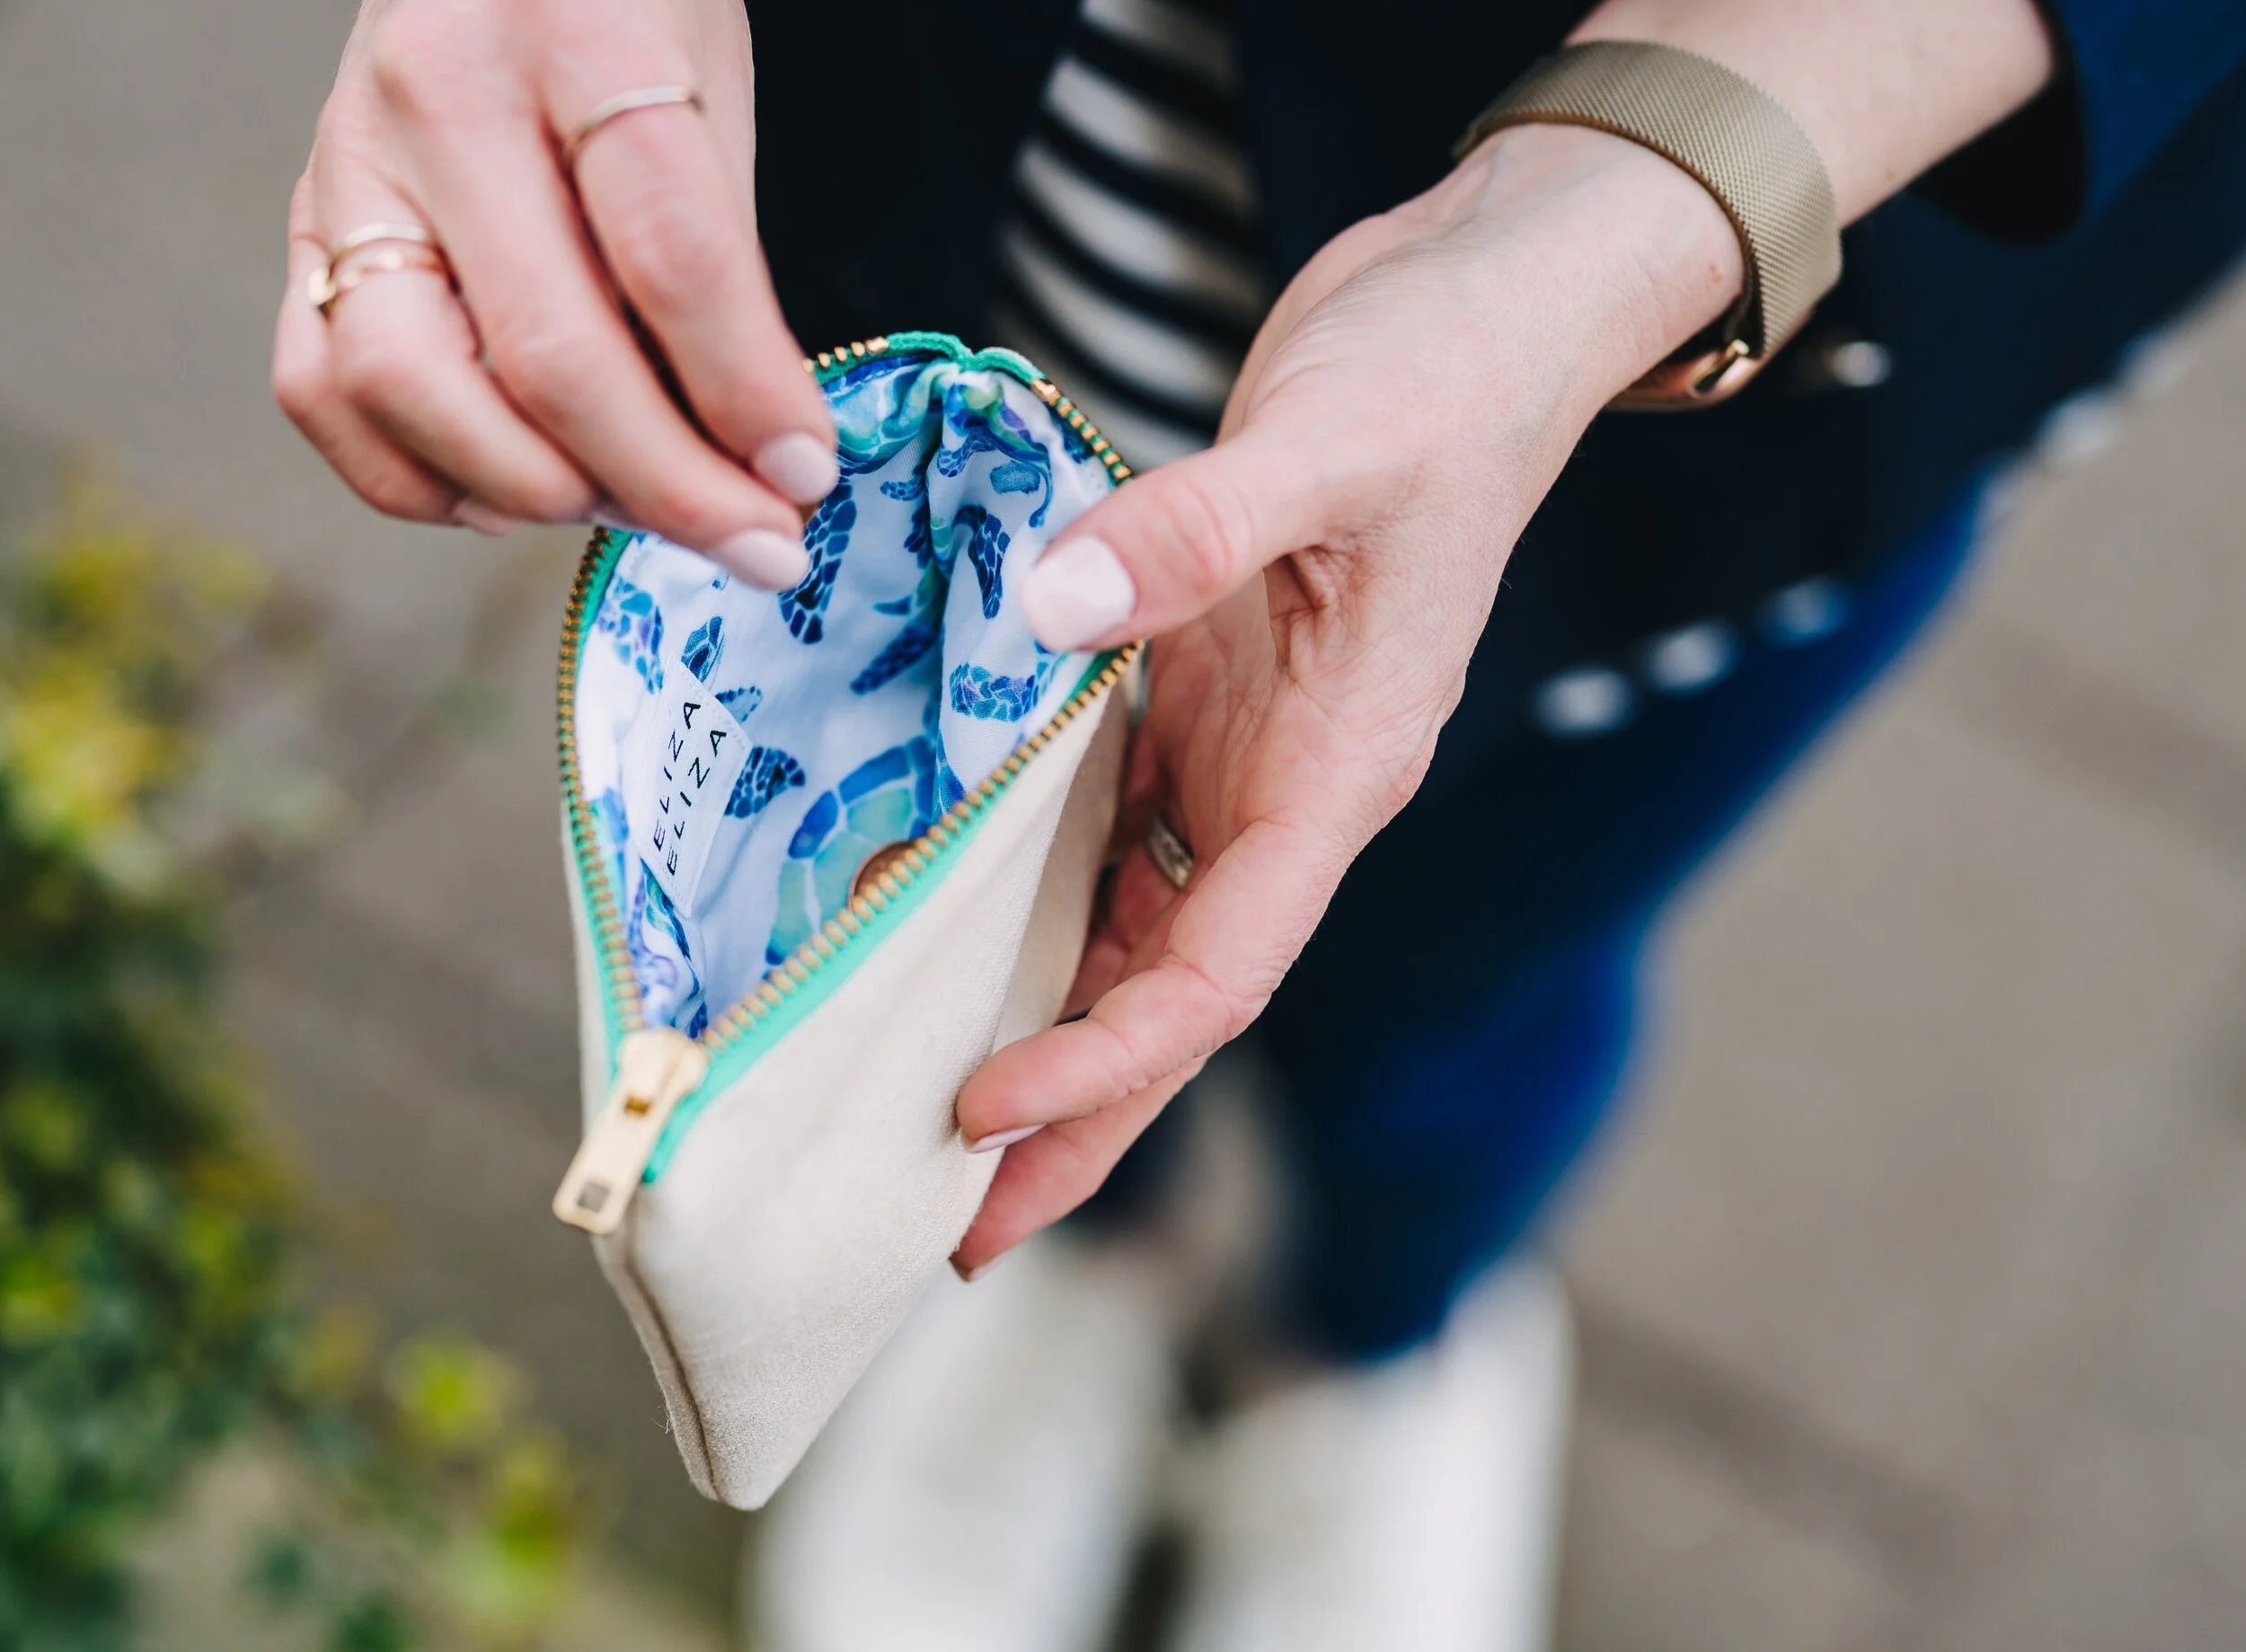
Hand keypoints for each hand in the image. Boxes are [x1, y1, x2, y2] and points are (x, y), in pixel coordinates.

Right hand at [271, 0, 833, 585]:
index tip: (806, 477)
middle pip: (546, 353)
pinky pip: (323, 392)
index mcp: (579, 37)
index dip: (746, 391)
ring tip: (634, 503)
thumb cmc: (625, 13)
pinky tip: (516, 488)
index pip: (669, 254)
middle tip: (760, 546)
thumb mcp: (712, 97)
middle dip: (670, 489)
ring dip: (539, 493)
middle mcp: (439, 100)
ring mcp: (350, 167)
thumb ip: (724, 269)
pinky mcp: (301, 224)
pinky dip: (424, 477)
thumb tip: (761, 455)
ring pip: (406, 391)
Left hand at [950, 123, 1743, 1274]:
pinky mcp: (1207, 687)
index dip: (1107, 1059)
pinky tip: (955, 917)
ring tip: (938, 1120)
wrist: (1487, 303)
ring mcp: (1252, 744)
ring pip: (1139, 926)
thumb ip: (1196, 527)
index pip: (1222, 968)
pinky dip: (1039, 883)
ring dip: (1051, 1022)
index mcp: (1342, 772)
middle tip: (955, 1224)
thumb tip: (1055, 600)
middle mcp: (1294, 788)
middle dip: (1079, 1115)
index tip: (982, 1113)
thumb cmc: (1447, 374)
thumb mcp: (1329, 440)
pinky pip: (1114, 820)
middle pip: (1174, 996)